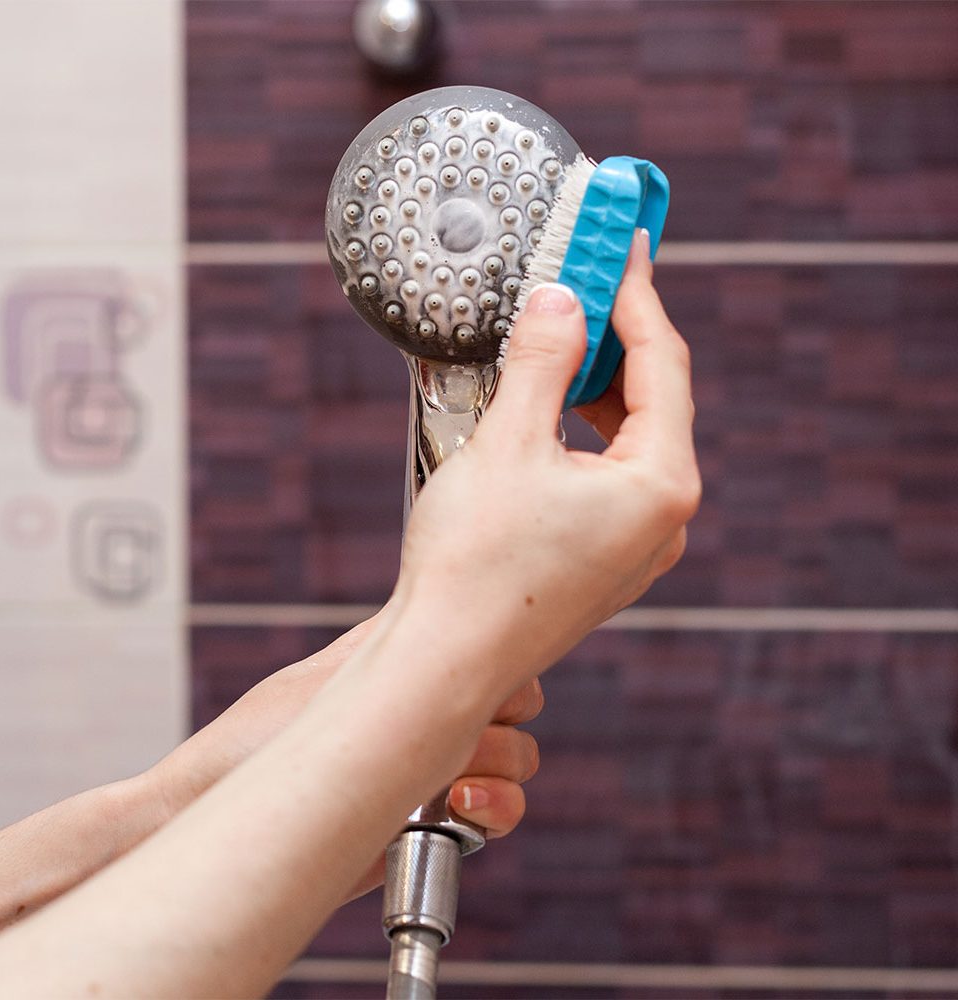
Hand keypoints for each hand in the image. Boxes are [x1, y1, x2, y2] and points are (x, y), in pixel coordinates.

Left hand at [148, 611, 541, 891]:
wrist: (211, 817)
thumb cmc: (252, 742)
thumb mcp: (327, 675)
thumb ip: (385, 640)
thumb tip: (439, 584)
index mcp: (408, 667)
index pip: (489, 649)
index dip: (499, 657)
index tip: (480, 675)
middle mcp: (430, 715)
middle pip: (516, 702)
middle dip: (505, 716)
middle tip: (464, 731)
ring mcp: (435, 768)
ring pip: (517, 758)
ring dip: (502, 766)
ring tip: (452, 780)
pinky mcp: (433, 824)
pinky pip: (499, 814)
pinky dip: (498, 808)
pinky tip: (461, 807)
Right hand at [397, 228, 699, 695]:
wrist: (442, 663)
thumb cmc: (475, 563)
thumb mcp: (507, 442)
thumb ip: (541, 361)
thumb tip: (561, 300)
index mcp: (661, 485)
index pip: (663, 363)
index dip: (638, 294)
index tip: (622, 243)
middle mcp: (662, 520)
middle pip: (654, 401)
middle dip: (617, 337)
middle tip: (586, 280)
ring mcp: (634, 547)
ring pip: (629, 440)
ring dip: (596, 385)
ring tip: (560, 337)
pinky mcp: (601, 561)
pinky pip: (606, 476)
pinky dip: (582, 433)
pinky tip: (547, 412)